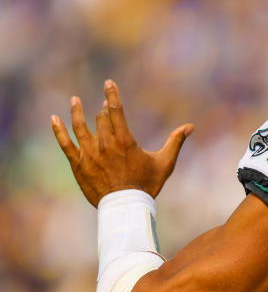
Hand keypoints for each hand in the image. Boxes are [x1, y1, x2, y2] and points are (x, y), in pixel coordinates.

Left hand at [51, 80, 193, 205]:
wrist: (126, 208)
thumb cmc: (147, 185)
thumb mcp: (165, 163)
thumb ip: (175, 141)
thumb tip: (190, 126)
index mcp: (125, 141)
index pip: (116, 110)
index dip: (112, 94)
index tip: (108, 83)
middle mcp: (105, 144)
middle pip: (100, 118)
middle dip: (104, 110)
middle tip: (106, 106)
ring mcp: (89, 153)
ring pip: (80, 126)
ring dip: (77, 111)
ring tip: (75, 100)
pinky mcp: (78, 164)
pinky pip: (65, 143)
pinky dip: (58, 130)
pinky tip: (54, 118)